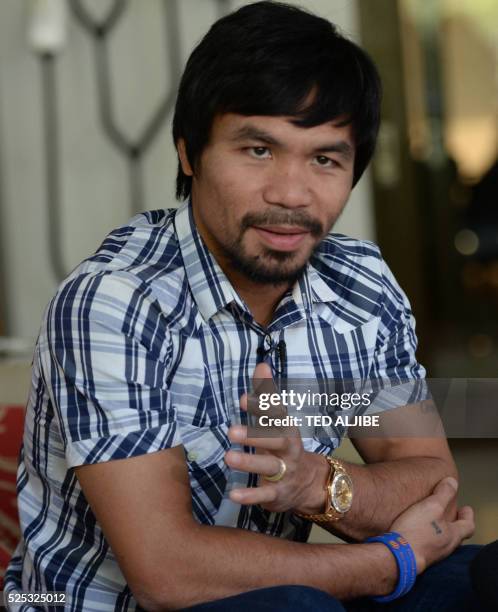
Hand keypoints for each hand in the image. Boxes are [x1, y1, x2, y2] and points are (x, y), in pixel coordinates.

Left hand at [224, 362, 325, 512]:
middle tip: (231, 431)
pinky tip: (233, 494)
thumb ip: (267, 394)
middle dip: (254, 436)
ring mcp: (285, 471)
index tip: (244, 399)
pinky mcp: (278, 493)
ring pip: (269, 466)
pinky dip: (250, 495)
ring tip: (228, 458)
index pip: (276, 415)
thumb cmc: (284, 444)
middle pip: (274, 440)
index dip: (262, 407)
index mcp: (286, 427)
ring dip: (249, 463)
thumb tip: (262, 365)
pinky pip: (265, 494)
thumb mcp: (277, 419)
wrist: (310, 482)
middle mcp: (288, 448)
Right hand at [389, 477, 473, 573]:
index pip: (468, 526)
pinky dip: (428, 536)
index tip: (466, 508)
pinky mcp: (419, 556)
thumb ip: (444, 494)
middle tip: (450, 513)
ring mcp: (433, 554)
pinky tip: (417, 530)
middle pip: (456, 535)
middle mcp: (446, 547)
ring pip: (443, 541)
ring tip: (433, 520)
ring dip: (441, 530)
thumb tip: (453, 482)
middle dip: (454, 522)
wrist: (398, 556)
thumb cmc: (417, 531)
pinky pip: (428, 545)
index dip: (468, 516)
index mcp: (453, 535)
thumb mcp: (432, 506)